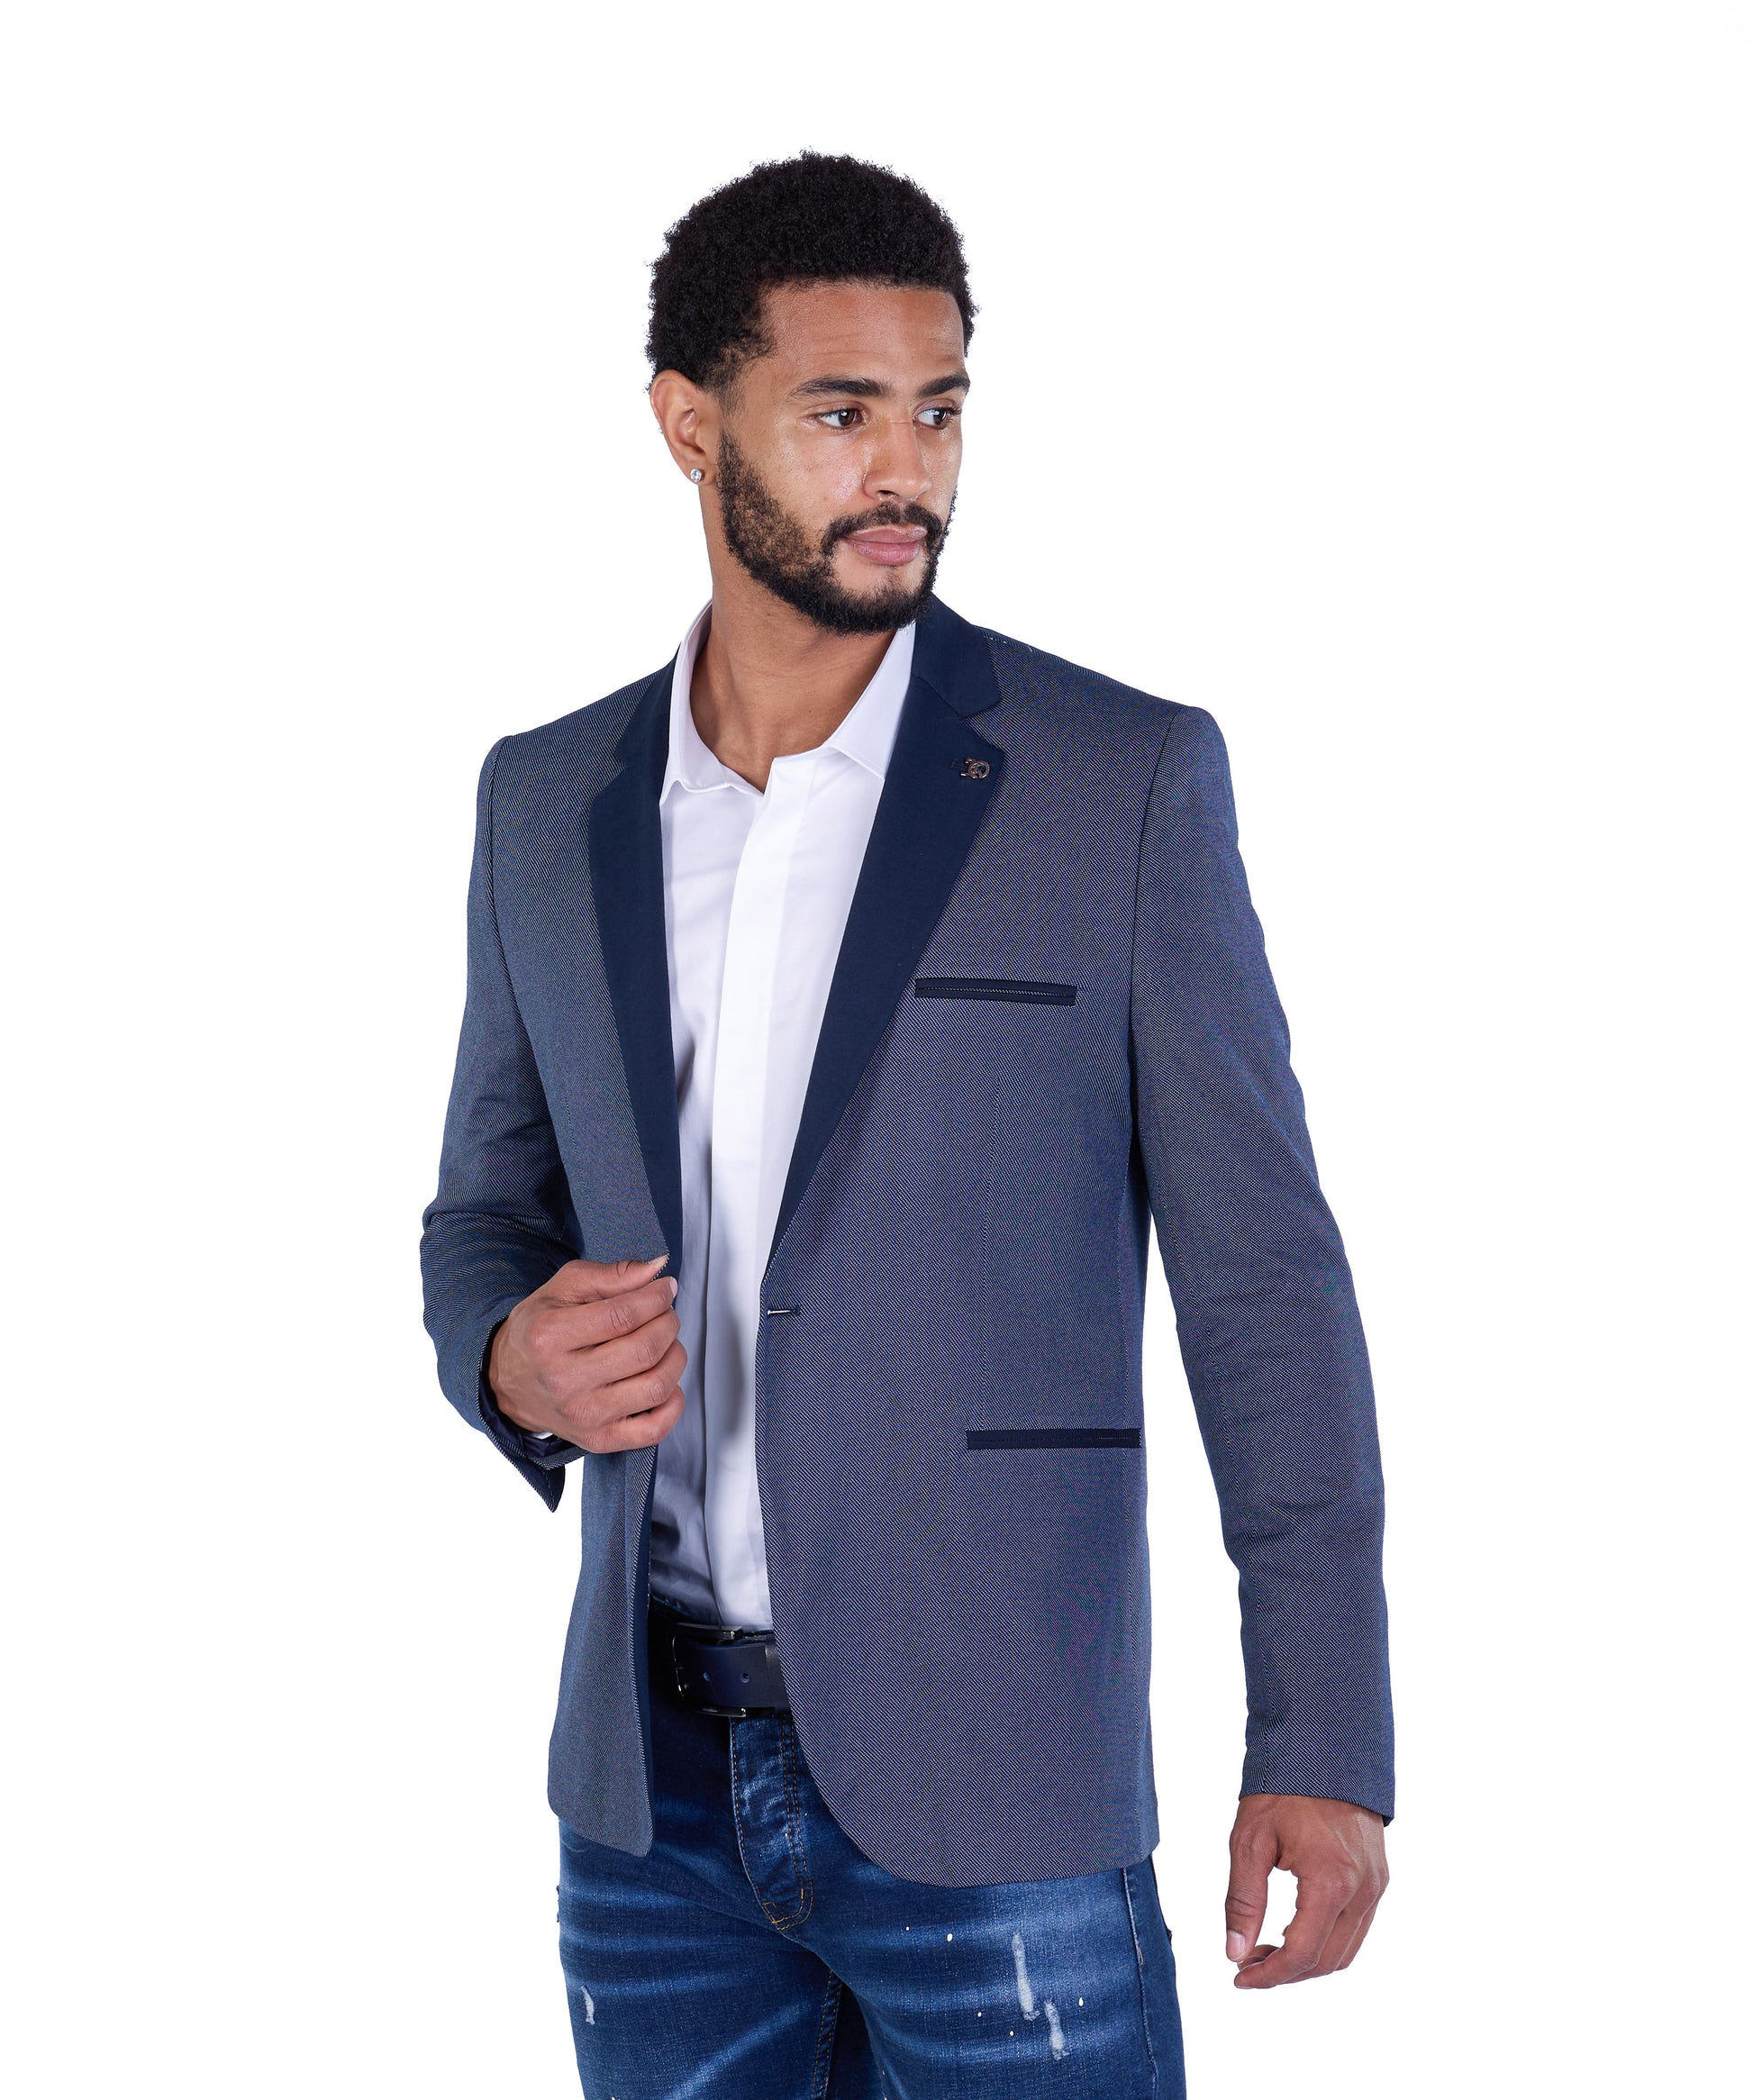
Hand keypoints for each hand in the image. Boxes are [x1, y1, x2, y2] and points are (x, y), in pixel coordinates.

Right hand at [488, 1255, 686, 1453]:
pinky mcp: (599, 1439)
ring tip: (665, 1344)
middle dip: (668, 1324)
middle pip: (645, 1350)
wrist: (508, 1381)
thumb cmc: (539, 1331)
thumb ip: (612, 1275)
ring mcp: (583, 1415)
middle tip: (665, 1315)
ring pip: (656, 1387)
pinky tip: (664, 1381)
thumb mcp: (564, 1289)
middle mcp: (564, 1380)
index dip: (656, 1298)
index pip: (624, 1315)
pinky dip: (673, 1403)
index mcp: (550, 1336)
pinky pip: (654, 1430)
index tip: (666, 1289)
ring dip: (674, 1357)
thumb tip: (657, 1269)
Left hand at [1224, 1794, 1386, 1987]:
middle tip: (1247, 1964)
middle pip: (1327, 1961)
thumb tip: (1235, 1952)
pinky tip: (1294, 1929)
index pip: (1303, 1954)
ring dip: (1307, 1961)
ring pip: (1346, 1950)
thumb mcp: (1250, 1841)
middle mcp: (1363, 1890)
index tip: (1239, 1978)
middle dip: (1285, 1972)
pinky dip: (1326, 1940)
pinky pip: (1356, 1928)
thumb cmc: (1284, 1787)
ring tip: (1266, 1950)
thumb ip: (1243, 1901)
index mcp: (1332, 1881)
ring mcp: (1376, 1885)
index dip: (1269, 1975)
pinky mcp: (1379, 1878)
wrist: (1324, 1746)